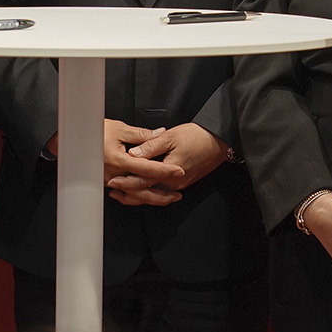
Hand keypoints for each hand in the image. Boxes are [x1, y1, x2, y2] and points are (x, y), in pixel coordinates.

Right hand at [94, 119, 185, 204]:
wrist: (72, 139)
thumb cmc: (92, 132)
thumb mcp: (119, 129)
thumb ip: (142, 135)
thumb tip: (160, 133)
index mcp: (118, 160)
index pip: (147, 168)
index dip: (165, 171)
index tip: (178, 171)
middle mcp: (114, 174)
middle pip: (141, 190)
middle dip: (160, 195)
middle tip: (176, 195)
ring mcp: (109, 181)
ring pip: (133, 195)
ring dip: (151, 198)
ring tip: (166, 199)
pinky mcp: (106, 182)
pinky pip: (125, 193)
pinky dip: (137, 197)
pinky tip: (145, 198)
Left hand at [106, 123, 230, 205]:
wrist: (218, 141)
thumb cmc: (197, 136)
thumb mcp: (171, 137)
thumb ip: (150, 146)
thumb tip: (133, 153)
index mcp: (169, 172)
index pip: (143, 181)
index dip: (126, 182)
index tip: (112, 180)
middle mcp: (174, 183)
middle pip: (147, 193)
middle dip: (128, 193)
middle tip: (113, 189)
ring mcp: (179, 184)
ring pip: (154, 194)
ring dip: (138, 195)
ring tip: (123, 193)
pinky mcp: (182, 182)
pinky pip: (162, 191)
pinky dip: (150, 191)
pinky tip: (143, 188)